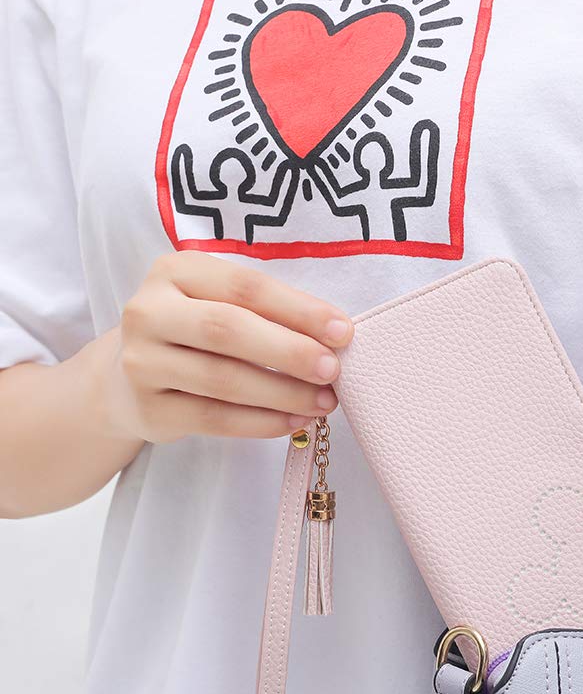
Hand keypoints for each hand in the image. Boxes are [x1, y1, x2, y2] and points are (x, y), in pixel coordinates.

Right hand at [103, 251, 353, 442]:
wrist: (126, 380)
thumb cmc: (195, 335)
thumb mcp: (220, 305)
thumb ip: (268, 312)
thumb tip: (336, 338)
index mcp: (175, 271)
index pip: (245, 287)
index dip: (299, 310)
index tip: (344, 332)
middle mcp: (148, 311)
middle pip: (228, 329)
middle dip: (290, 352)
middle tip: (333, 370)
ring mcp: (141, 362)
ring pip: (223, 379)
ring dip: (283, 393)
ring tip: (323, 402)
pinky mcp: (148, 409)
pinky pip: (214, 419)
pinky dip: (262, 422)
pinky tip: (294, 421)